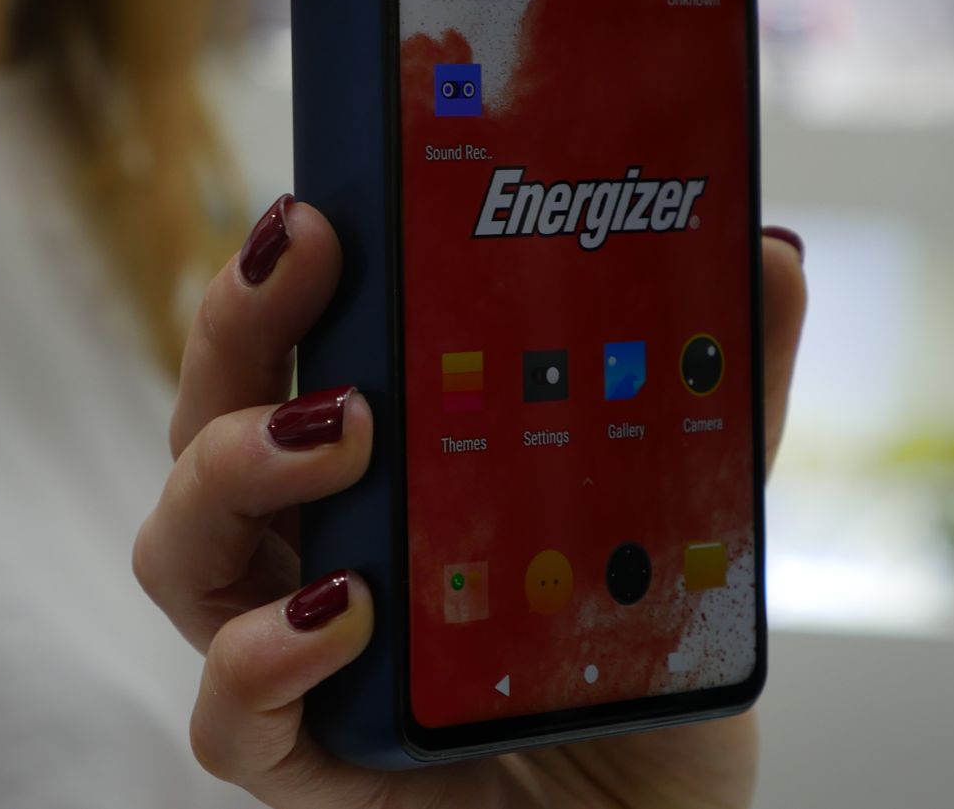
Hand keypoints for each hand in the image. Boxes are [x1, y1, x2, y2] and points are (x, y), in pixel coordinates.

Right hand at [134, 196, 808, 808]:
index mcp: (381, 485)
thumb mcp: (693, 535)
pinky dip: (262, 656)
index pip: (294, 357)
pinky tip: (345, 615)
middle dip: (240, 324)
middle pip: (209, 421)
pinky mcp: (305, 768)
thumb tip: (771, 260)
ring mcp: (299, 661)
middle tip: (314, 258)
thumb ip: (726, 410)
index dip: (285, 278)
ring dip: (235, 466)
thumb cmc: (643, 698)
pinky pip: (226, 715)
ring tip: (342, 431)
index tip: (329, 202)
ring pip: (182, 550)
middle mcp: (317, 556)